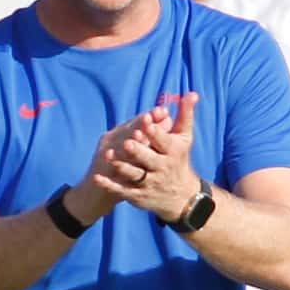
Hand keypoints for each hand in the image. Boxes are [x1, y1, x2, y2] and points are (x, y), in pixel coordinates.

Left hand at [90, 93, 201, 222]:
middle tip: (127, 142)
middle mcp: (162, 168)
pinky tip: (96, 178)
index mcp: (173, 152)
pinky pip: (122, 190)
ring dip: (121, 166)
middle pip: (149, 159)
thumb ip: (185, 115)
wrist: (180, 195)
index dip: (155, 132)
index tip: (147, 122)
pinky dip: (109, 185)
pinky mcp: (139, 196)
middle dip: (138, 151)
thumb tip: (192, 93)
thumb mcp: (184, 138)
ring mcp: (150, 183)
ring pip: (134, 174)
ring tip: (107, 155)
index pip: (164, 141)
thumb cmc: (179, 159)